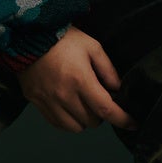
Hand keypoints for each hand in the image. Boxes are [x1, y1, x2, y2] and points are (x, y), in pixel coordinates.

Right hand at [19, 27, 133, 132]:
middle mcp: (64, 95)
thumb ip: (108, 69)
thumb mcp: (92, 47)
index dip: (122, 120)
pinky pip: (57, 124)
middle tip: (99, 100)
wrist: (27, 35)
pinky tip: (70, 108)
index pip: (106, 109)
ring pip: (75, 127)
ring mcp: (48, 101)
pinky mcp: (36, 102)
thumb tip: (118, 89)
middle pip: (92, 121)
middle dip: (101, 114)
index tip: (133, 124)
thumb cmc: (63, 38)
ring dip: (84, 120)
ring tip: (84, 105)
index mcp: (80, 80)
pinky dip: (68, 121)